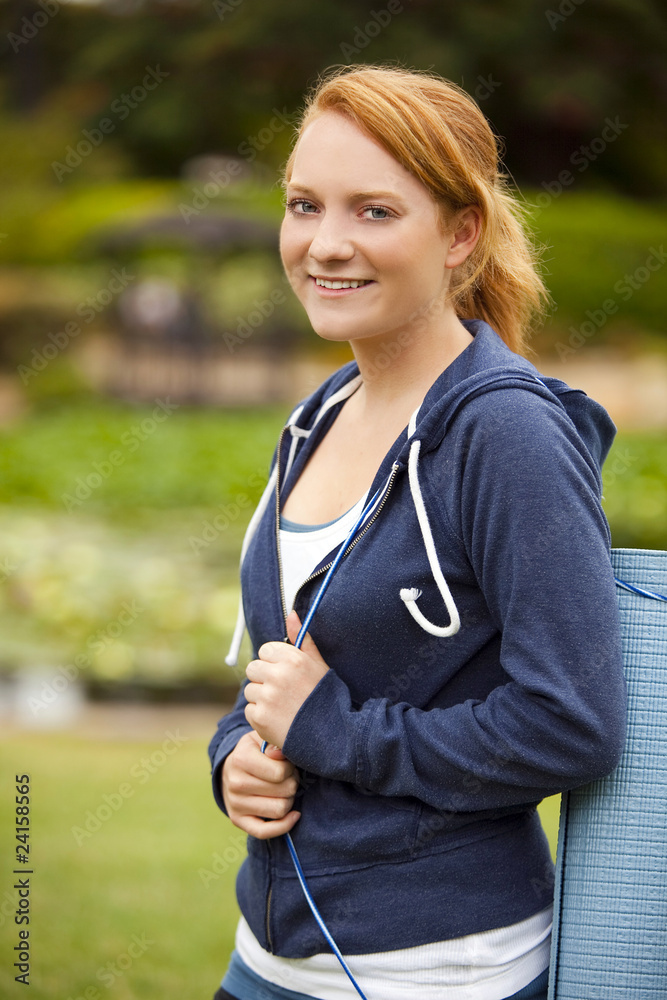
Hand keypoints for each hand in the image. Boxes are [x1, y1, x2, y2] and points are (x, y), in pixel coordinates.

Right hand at [221, 730, 300, 838]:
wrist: (231, 768)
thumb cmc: (255, 751)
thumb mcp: (263, 739)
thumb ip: (274, 742)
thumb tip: (280, 754)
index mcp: (241, 758)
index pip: (280, 772)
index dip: (291, 769)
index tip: (288, 765)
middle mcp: (235, 783)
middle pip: (284, 792)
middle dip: (293, 784)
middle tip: (288, 777)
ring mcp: (234, 803)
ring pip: (279, 810)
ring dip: (289, 800)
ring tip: (285, 790)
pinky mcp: (237, 820)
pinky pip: (265, 832)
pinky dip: (284, 825)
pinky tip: (294, 814)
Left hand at [244, 610, 329, 748]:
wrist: (334, 737)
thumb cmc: (328, 698)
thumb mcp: (319, 664)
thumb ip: (303, 639)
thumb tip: (292, 614)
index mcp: (293, 659)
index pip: (265, 650)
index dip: (274, 663)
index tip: (286, 675)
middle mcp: (278, 675)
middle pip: (253, 668)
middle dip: (264, 679)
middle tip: (282, 693)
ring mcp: (267, 696)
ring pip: (250, 690)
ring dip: (261, 699)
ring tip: (282, 708)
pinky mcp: (260, 717)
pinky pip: (250, 710)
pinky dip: (261, 717)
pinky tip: (279, 721)